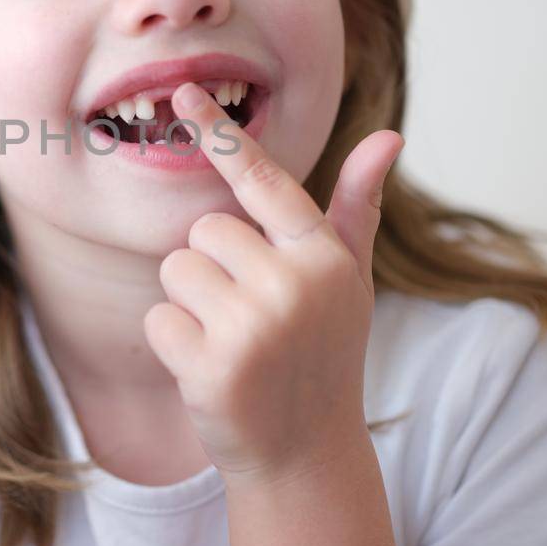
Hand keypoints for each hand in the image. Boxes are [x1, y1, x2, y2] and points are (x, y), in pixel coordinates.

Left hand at [143, 81, 403, 489]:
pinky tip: (212, 370)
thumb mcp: (346, 280)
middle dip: (213, 268)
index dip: (221, 134)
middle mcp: (294, 285)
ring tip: (232, 341)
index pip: (263, 181)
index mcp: (324, 256)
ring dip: (190, 305)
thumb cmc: (322, 352)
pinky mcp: (213, 366)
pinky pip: (158, 319)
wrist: (304, 453)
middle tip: (248, 316)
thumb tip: (388, 137)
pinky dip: (173, 344)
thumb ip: (355, 208)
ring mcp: (254, 327)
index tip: (184, 92)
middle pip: (203, 231)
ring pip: (174, 271)